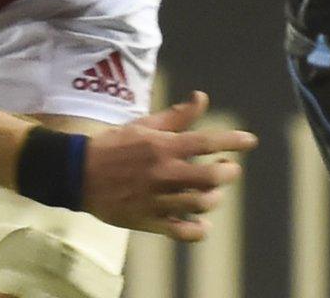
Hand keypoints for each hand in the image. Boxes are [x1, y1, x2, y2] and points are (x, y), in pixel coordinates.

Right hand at [80, 92, 257, 240]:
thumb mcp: (143, 126)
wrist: (78, 173)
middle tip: (228, 169)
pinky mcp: (148, 220)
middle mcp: (163, 172)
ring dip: (214, 198)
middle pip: (211, 176)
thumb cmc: (114, 146)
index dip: (233, 141)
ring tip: (212, 193)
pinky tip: (200, 223)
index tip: (251, 141)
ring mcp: (156, 198)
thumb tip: (202, 97)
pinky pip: (181, 232)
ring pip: (200, 204)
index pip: (206, 141)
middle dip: (227, 172)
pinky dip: (197, 230)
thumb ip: (176, 116)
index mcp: (162, 146)